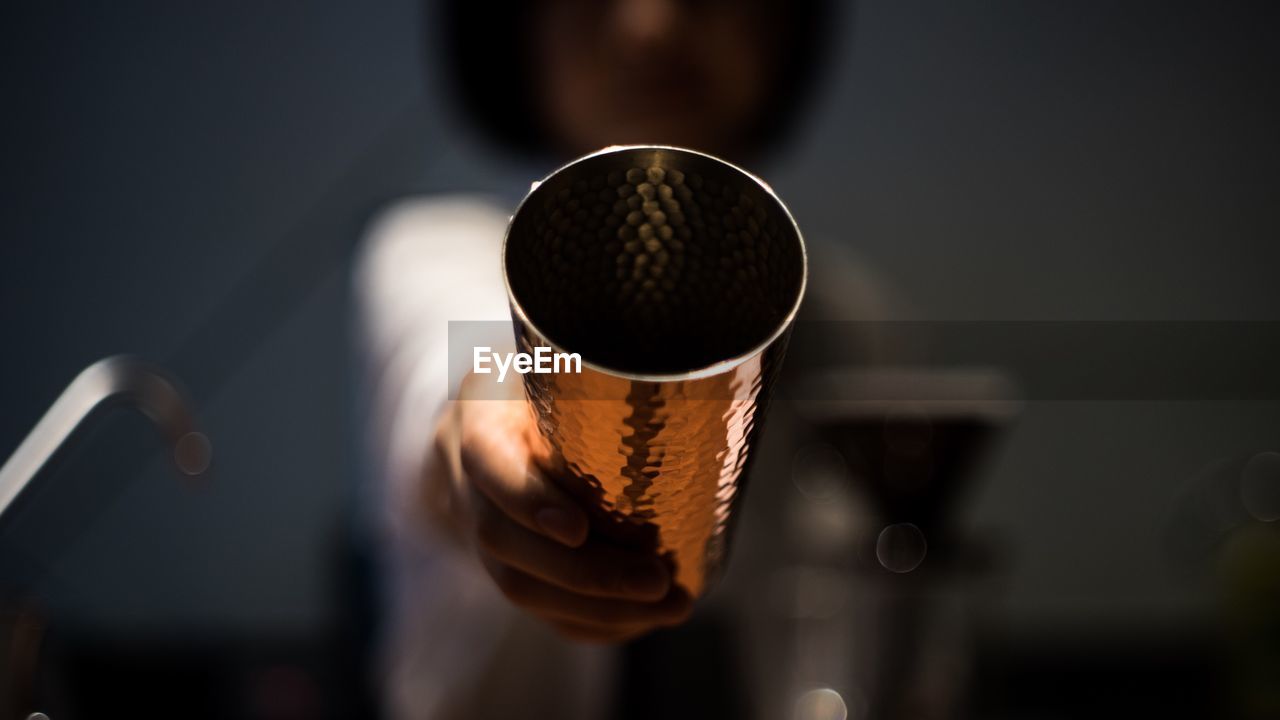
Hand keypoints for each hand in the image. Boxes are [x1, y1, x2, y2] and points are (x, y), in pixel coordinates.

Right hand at [429, 373, 693, 642]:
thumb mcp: (560, 355)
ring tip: (672, 605)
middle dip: (586, 573)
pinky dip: (592, 623)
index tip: (579, 527)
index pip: (486, 461)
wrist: (492, 414)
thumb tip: (682, 378)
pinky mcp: (505, 564)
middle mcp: (468, 480)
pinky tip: (644, 621)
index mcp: (479, 416)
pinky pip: (538, 610)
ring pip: (520, 586)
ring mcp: (480, 529)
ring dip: (599, 608)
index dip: (527, 500)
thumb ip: (595, 367)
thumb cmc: (549, 377)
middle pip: (505, 543)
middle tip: (658, 578)